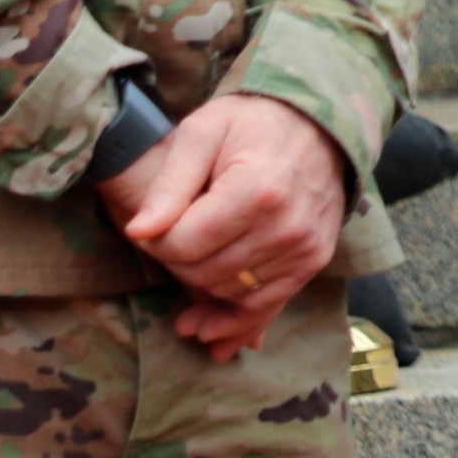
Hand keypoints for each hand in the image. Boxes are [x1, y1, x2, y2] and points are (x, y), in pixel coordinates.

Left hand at [118, 94, 351, 358]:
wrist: (319, 125)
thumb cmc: (252, 124)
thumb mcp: (202, 133)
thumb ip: (169, 184)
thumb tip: (138, 233)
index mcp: (256, 190)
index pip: (184, 245)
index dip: (156, 242)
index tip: (152, 228)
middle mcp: (285, 226)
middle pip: (205, 273)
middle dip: (177, 265)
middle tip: (172, 243)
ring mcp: (303, 248)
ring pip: (230, 294)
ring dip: (202, 296)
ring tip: (184, 301)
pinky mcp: (313, 261)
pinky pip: (265, 305)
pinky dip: (235, 322)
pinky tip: (210, 333)